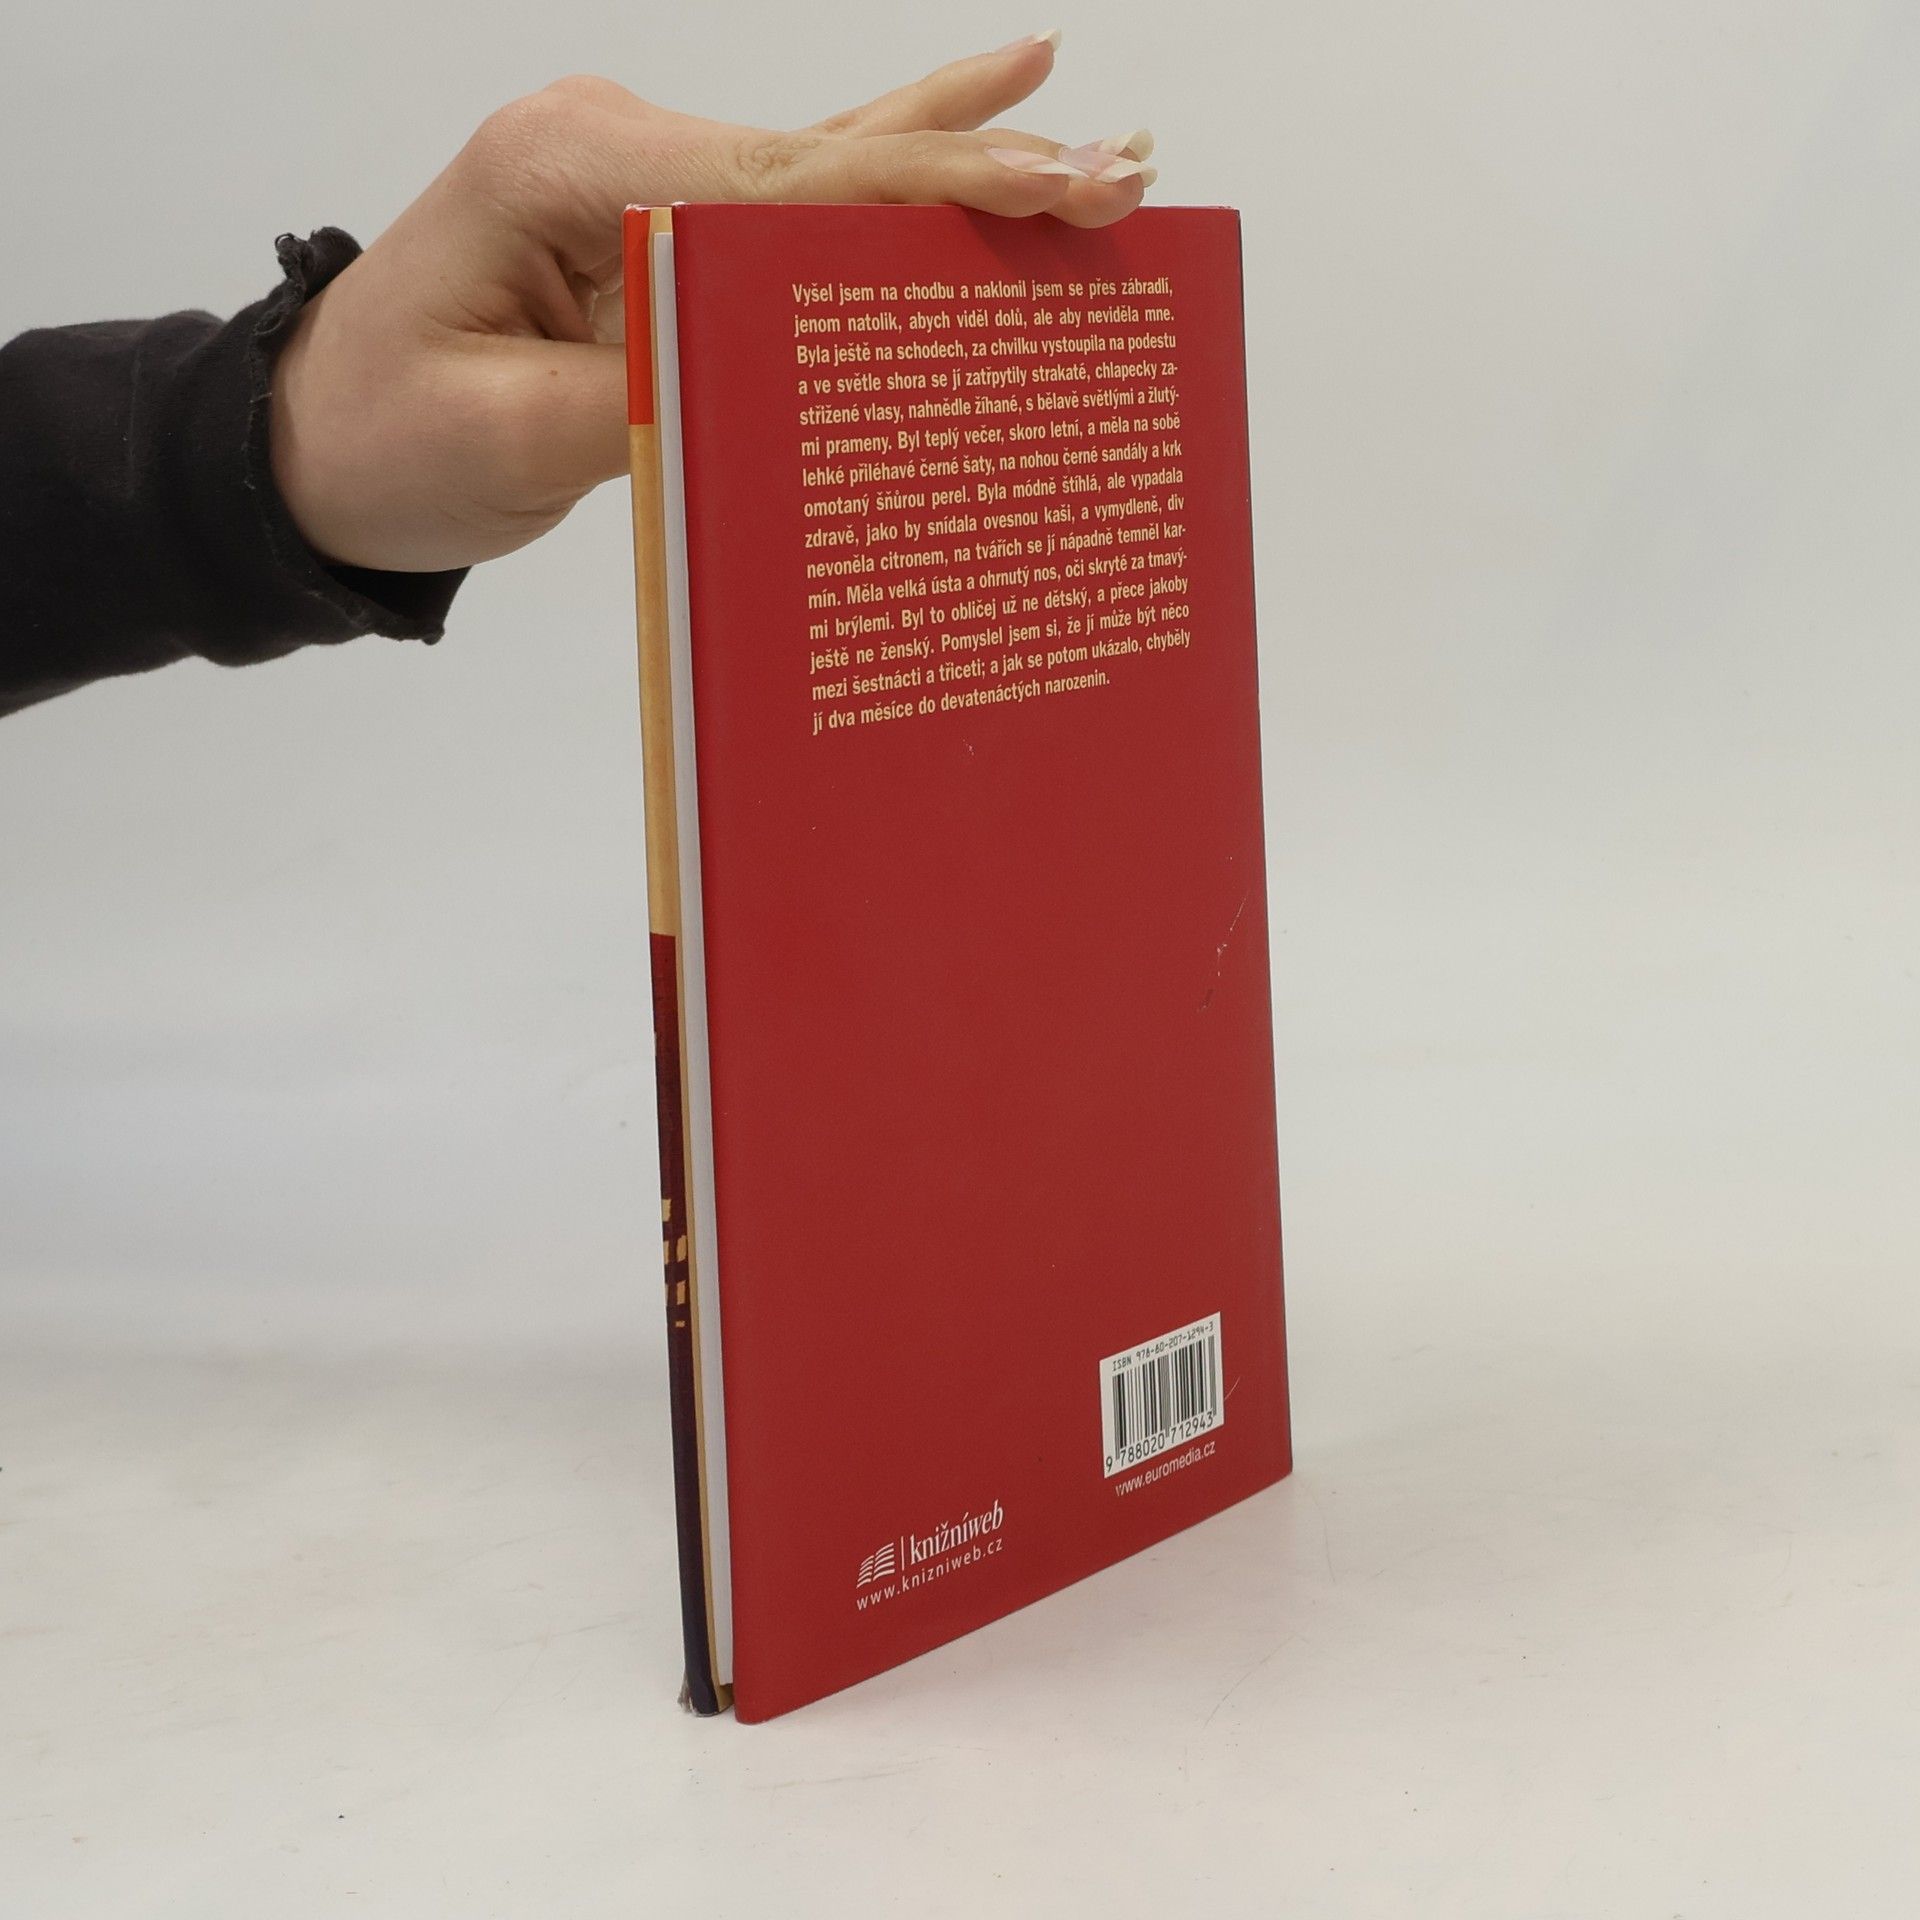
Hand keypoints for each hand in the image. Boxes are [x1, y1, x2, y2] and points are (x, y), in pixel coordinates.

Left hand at [268, 35, 1154, 574]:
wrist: (314, 448)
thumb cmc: (386, 442)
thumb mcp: (499, 436)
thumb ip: (640, 395)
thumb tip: (780, 378)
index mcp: (571, 171)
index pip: (782, 187)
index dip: (922, 197)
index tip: (1046, 200)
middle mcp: (617, 149)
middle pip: (829, 160)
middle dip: (977, 171)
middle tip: (1121, 175)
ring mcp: (645, 180)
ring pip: (830, 164)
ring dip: (961, 155)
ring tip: (1092, 138)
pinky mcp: (661, 227)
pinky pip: (798, 199)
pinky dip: (896, 165)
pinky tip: (993, 98)